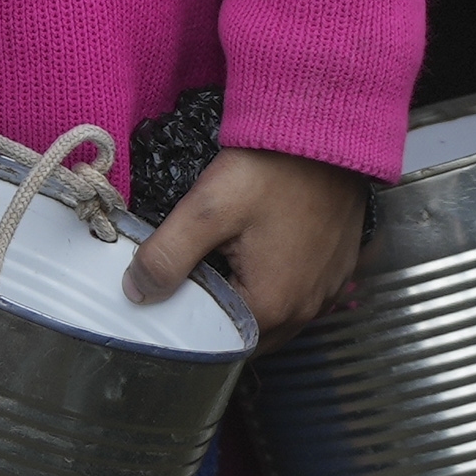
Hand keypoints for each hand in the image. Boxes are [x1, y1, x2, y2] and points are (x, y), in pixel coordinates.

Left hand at [128, 147, 367, 330]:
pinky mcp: (338, 270)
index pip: (218, 342)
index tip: (170, 298)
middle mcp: (306, 310)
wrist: (328, 133)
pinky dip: (276, 287)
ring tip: (223, 268)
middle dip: (219, 318)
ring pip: (276, 318)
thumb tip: (136, 292)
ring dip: (248, 304)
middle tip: (192, 283)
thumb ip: (167, 255)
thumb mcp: (208, 209)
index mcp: (272, 306)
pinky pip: (300, 296)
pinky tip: (259, 257)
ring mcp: (327, 291)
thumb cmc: (273, 170)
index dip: (190, 325)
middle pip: (248, 335)